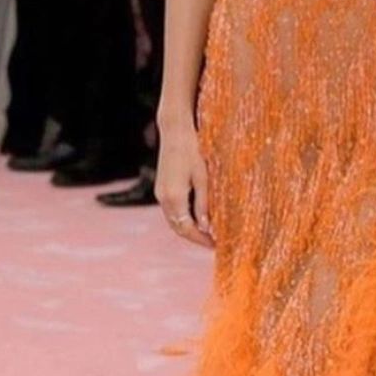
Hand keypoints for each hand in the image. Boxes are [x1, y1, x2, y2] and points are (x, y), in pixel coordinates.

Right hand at [155, 120, 212, 246]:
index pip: (187, 229)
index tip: (216, 245)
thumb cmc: (193, 150)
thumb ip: (203, 204)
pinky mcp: (161, 187)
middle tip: (214, 242)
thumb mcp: (204, 178)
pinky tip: (196, 217)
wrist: (175, 130)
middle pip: (178, 228)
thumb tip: (207, 228)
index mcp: (174, 197)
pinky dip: (183, 218)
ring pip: (173, 220)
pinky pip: (171, 211)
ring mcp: (160, 193)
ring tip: (207, 233)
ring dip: (188, 229)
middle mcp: (163, 198)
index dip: (201, 240)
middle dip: (195, 237)